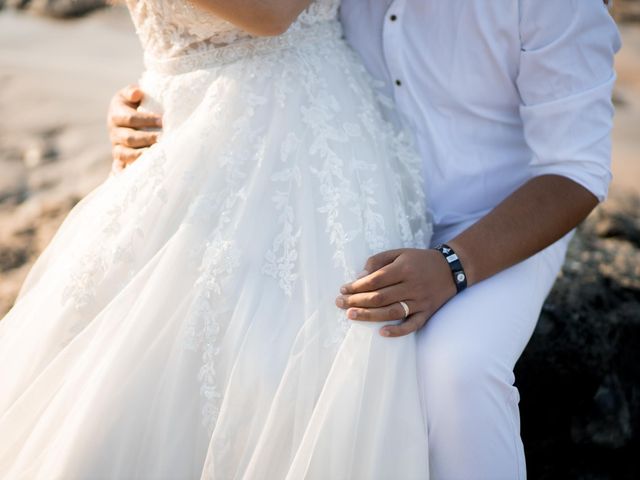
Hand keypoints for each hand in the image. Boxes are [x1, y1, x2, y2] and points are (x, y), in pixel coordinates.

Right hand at [107, 85, 162, 172]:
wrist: (130, 117)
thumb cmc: (135, 104)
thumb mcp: (131, 94)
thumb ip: (132, 92)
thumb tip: (137, 93)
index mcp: (116, 115)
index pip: (130, 118)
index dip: (146, 120)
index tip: (163, 121)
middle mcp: (114, 133)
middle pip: (129, 138)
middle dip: (147, 139)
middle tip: (163, 139)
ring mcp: (117, 147)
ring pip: (126, 154)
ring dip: (142, 156)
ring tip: (158, 155)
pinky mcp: (120, 160)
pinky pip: (119, 168)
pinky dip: (123, 172)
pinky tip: (134, 175)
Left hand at [335, 248, 456, 336]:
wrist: (452, 269)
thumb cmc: (420, 260)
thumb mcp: (399, 253)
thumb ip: (379, 261)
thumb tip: (360, 276)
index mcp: (404, 268)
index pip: (375, 280)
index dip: (357, 286)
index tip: (343, 289)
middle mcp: (412, 286)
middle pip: (380, 297)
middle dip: (357, 301)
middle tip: (340, 303)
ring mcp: (420, 301)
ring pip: (392, 312)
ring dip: (369, 315)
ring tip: (351, 315)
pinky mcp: (427, 313)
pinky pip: (412, 325)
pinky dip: (398, 331)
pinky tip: (381, 333)